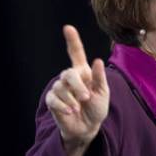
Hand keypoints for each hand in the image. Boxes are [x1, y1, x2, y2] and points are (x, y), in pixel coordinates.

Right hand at [45, 25, 108, 155]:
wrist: (88, 127)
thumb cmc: (97, 108)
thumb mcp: (103, 93)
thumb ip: (100, 78)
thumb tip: (98, 61)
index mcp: (83, 72)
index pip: (76, 53)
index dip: (72, 40)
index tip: (67, 28)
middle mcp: (70, 78)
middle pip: (68, 73)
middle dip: (77, 86)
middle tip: (86, 98)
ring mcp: (60, 88)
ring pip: (60, 87)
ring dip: (72, 99)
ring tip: (79, 108)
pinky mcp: (53, 100)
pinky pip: (54, 99)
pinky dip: (63, 106)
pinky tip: (70, 111)